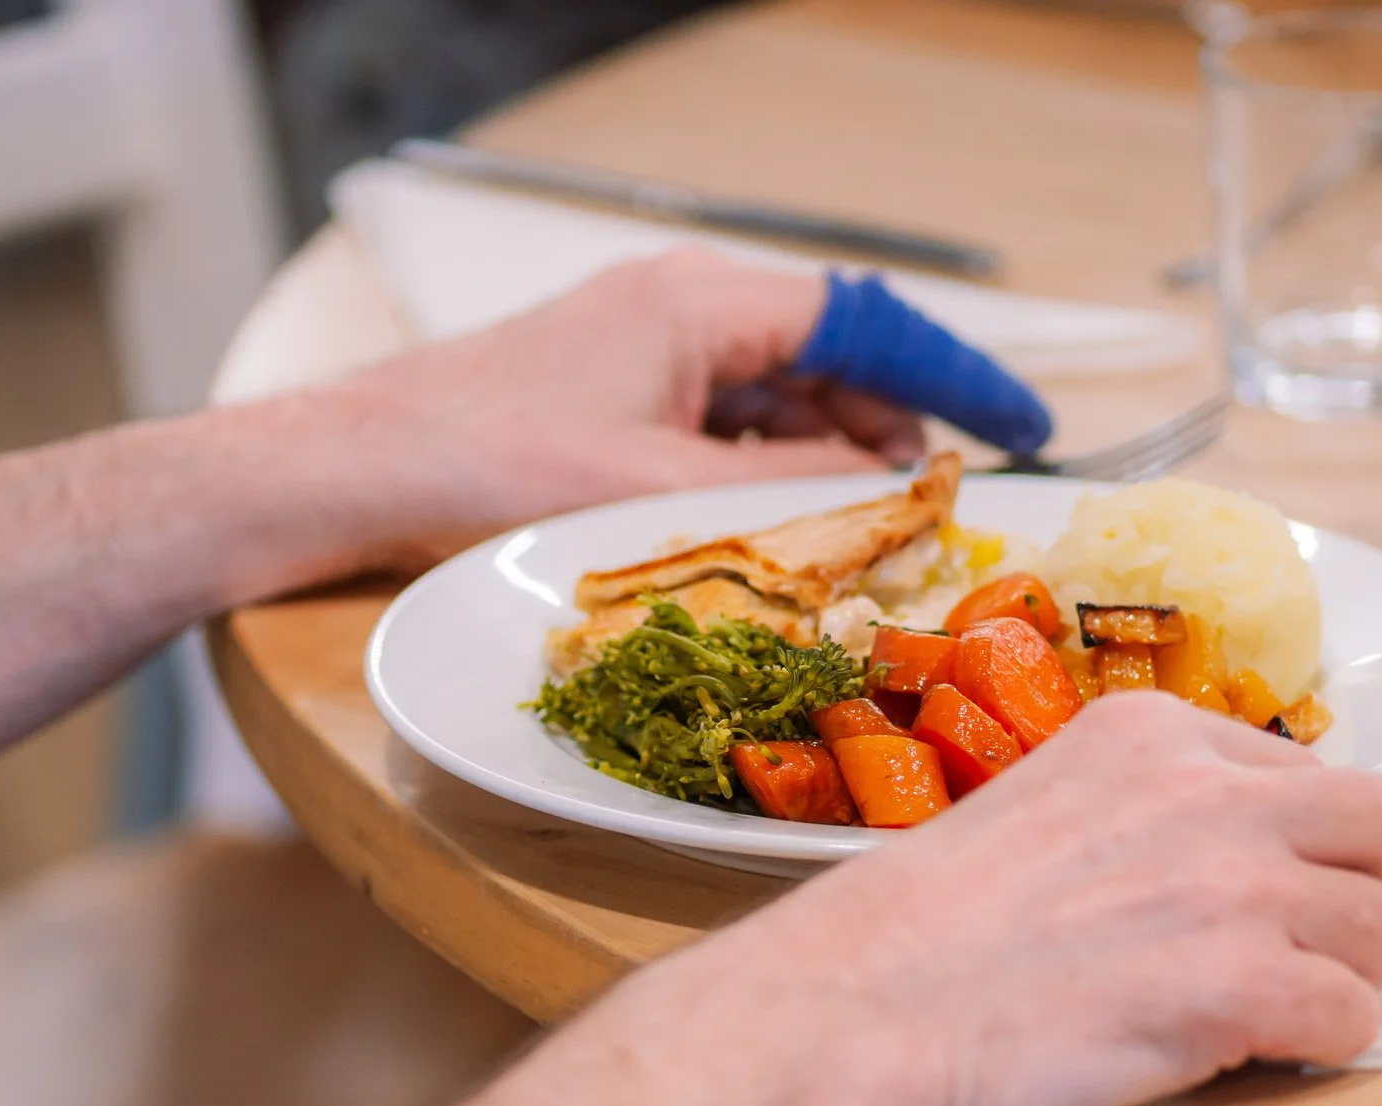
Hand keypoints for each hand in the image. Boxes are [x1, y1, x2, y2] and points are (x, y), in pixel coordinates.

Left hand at [256, 251, 930, 574]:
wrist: (362, 471)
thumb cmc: (484, 462)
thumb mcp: (655, 488)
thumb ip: (783, 485)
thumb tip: (885, 484)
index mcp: (699, 303)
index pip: (865, 320)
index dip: (953, 373)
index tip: (1019, 424)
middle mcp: (682, 309)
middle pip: (830, 355)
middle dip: (897, 425)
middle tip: (949, 501)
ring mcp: (651, 350)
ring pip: (782, 394)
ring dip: (833, 454)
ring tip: (879, 527)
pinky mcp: (625, 393)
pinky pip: (730, 421)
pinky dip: (773, 466)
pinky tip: (793, 523)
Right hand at [626, 693, 1381, 1105]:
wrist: (847, 1014)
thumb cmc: (911, 940)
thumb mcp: (1036, 812)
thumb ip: (1140, 819)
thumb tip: (1216, 870)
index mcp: (1153, 735)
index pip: (1319, 773)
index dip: (1308, 852)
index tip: (1268, 901)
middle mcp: (1209, 789)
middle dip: (1360, 900)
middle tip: (1300, 959)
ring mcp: (1231, 885)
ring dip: (1340, 985)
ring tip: (1259, 1023)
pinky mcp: (1237, 987)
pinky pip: (1357, 1019)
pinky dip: (1317, 1053)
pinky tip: (1243, 1059)